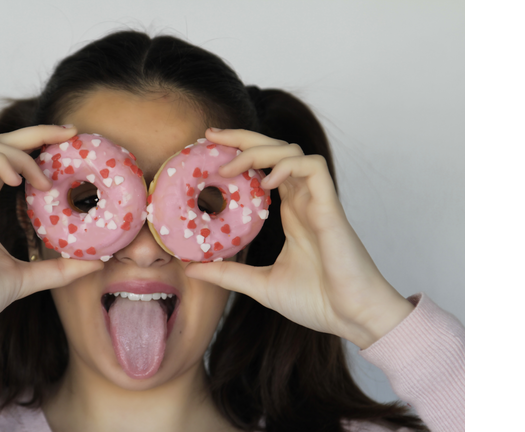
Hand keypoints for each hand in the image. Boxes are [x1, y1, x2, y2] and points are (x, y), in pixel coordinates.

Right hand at [0, 125, 103, 325]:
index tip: (69, 142)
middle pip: (1, 142)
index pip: (9, 159)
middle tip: (70, 133)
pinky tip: (17, 181)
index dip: (36, 145)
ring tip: (42, 182)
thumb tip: (96, 263)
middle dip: (37, 132)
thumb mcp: (28, 278)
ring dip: (20, 154)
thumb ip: (59, 269)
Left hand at [185, 128, 413, 348]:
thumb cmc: (317, 301)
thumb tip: (190, 268)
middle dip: (242, 138)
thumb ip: (227, 274)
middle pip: (274, 150)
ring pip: (292, 151)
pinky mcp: (330, 207)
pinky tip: (266, 181)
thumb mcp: (260, 285)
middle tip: (209, 136)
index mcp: (290, 212)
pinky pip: (313, 167)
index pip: (264, 167)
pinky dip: (288, 166)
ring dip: (259, 149)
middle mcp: (302, 200)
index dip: (238, 152)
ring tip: (230, 166)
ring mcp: (317, 200)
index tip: (208, 148)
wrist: (352, 318)